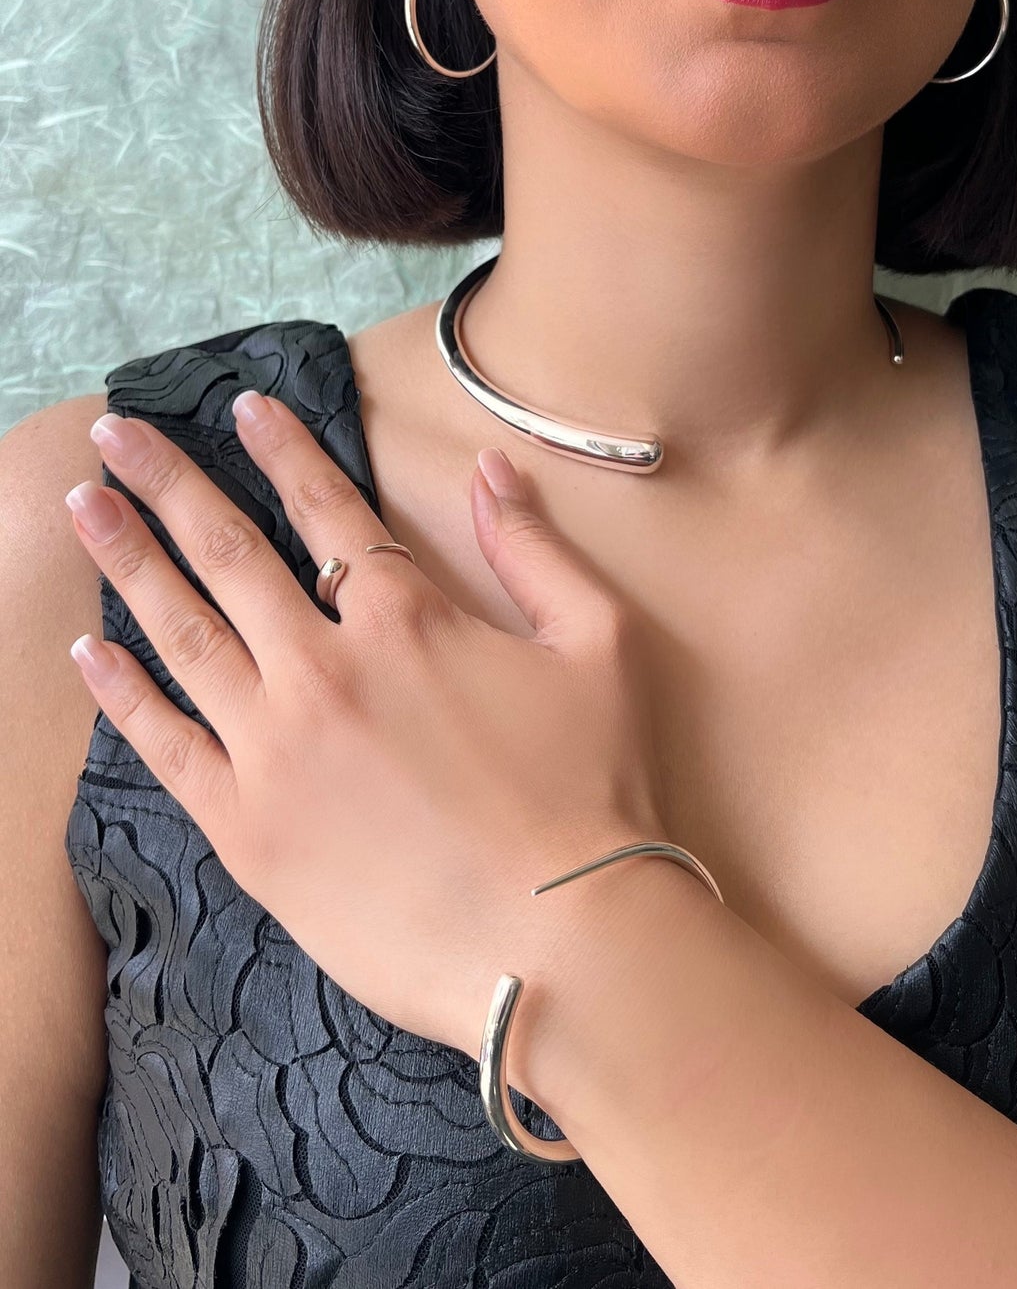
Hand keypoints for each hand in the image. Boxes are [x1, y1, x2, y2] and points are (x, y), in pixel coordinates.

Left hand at [64, 388, 670, 1087]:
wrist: (561, 940)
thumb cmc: (594, 792)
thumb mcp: (601, 646)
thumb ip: (536, 550)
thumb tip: (488, 470)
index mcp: (407, 620)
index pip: (329, 511)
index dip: (284, 452)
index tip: (240, 408)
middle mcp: (323, 669)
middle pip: (228, 556)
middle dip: (167, 484)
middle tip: (113, 439)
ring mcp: (272, 749)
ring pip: (180, 635)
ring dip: (126, 562)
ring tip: (83, 510)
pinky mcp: (245, 830)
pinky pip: (163, 745)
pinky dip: (121, 692)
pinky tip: (85, 651)